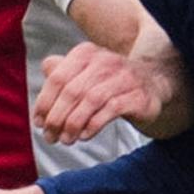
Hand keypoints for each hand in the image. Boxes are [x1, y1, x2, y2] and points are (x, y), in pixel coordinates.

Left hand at [35, 42, 187, 143]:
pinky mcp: (138, 95)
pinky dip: (93, 125)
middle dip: (56, 118)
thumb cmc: (110, 83)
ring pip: (90, 101)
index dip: (44, 103)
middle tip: (50, 137)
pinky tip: (85, 136)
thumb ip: (62, 71)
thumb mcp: (85, 73)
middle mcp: (104, 61)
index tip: (39, 124)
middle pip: (72, 91)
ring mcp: (124, 77)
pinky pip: (111, 110)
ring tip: (66, 139)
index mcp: (86, 53)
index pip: (57, 78)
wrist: (154, 85)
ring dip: (73, 124)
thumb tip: (45, 69)